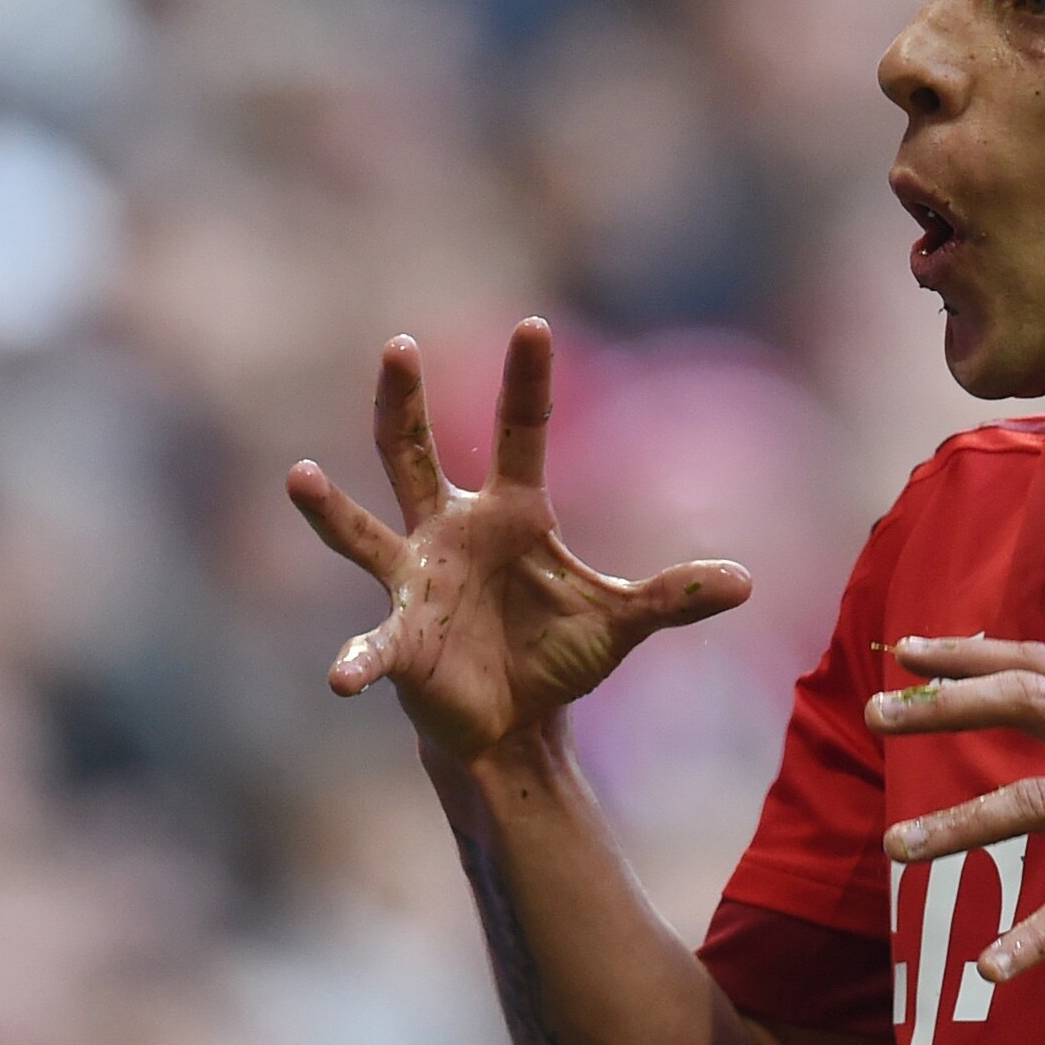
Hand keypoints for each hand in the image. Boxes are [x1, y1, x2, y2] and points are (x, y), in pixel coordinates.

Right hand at [286, 318, 750, 764]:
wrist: (513, 721)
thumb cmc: (557, 655)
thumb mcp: (621, 621)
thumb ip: (674, 598)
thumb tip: (747, 583)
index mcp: (512, 513)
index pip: (523, 433)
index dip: (529, 382)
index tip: (536, 323)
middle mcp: (451, 531)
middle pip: (416, 453)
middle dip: (405, 402)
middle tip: (401, 346)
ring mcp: (416, 580)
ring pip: (363, 532)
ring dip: (329, 510)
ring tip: (297, 476)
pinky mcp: (400, 640)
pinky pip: (372, 646)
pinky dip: (357, 661)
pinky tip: (342, 678)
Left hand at [868, 636, 1044, 979]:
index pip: (1038, 662)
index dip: (970, 650)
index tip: (906, 649)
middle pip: (1023, 702)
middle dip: (943, 705)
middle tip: (875, 712)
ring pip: (1030, 803)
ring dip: (955, 826)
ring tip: (896, 847)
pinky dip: (1032, 938)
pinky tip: (989, 968)